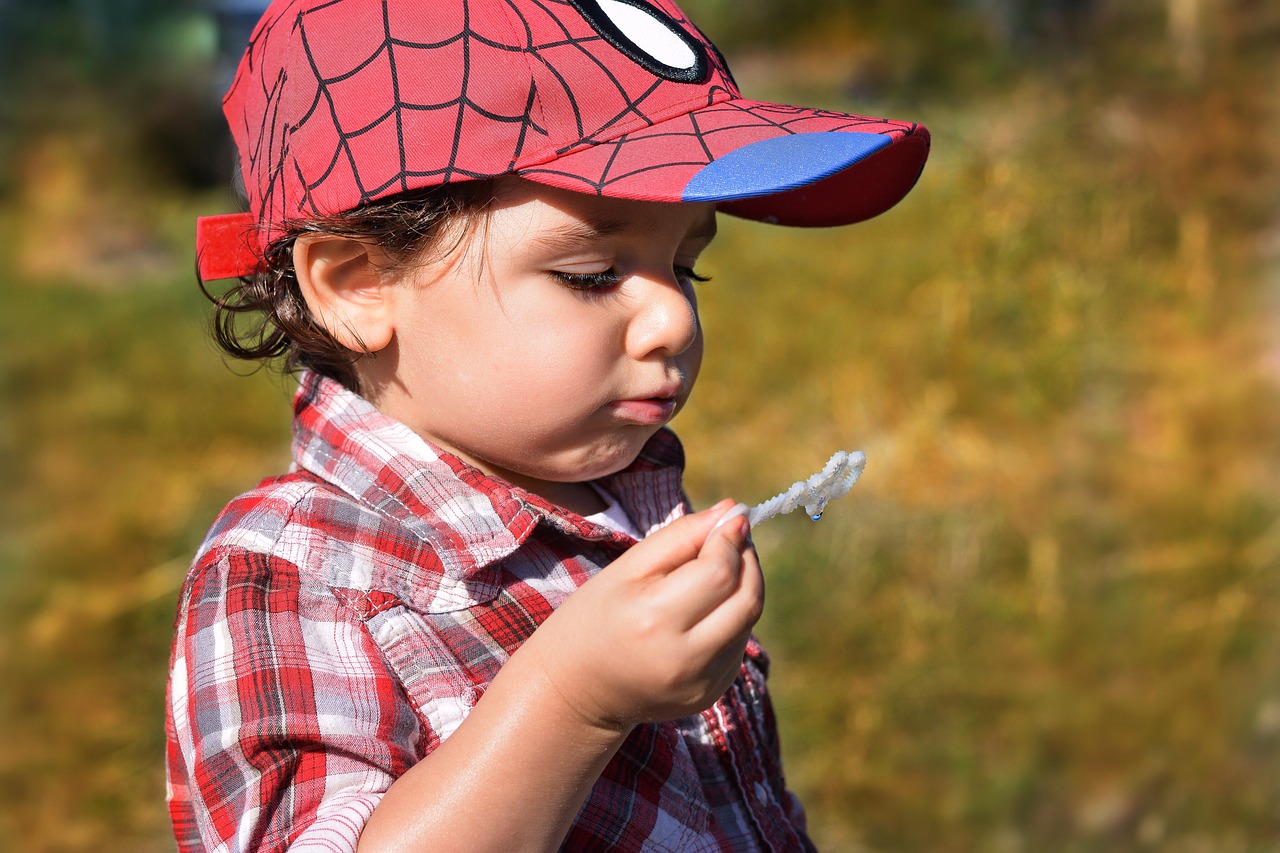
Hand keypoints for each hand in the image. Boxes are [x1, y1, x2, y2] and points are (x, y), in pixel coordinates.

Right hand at [525, 500, 763, 731]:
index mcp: (653, 619)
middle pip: (747, 599)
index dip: (732, 539)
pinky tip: (704, 610)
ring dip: (743, 587)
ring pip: (748, 621)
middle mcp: (683, 658)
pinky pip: (738, 644)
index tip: (732, 518)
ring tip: (716, 569)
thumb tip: (731, 510)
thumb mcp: (626, 568)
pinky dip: (732, 618)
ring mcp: (700, 683)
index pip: (720, 572)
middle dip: (748, 560)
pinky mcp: (710, 694)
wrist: (575, 690)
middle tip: (733, 539)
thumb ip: (680, 536)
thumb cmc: (592, 618)